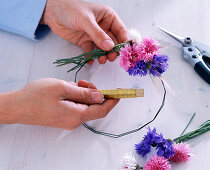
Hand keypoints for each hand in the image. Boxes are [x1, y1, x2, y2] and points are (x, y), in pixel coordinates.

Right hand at [0, 78, 118, 129]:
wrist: (17, 106)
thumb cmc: (38, 95)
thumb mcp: (63, 88)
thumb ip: (84, 93)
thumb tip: (100, 96)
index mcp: (77, 115)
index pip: (102, 110)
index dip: (112, 101)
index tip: (120, 93)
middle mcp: (74, 120)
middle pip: (93, 107)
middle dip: (94, 93)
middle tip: (84, 82)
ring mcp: (68, 120)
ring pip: (84, 105)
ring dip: (84, 93)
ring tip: (73, 84)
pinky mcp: (62, 117)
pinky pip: (76, 106)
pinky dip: (77, 97)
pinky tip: (68, 89)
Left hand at [41, 0, 127, 63]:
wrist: (52, 12)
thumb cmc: (70, 9)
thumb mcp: (86, 21)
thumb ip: (98, 34)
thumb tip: (110, 47)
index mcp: (108, 17)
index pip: (121, 30)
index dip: (124, 41)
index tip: (124, 52)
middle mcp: (103, 27)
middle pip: (113, 42)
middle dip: (113, 51)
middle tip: (111, 58)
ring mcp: (94, 35)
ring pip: (103, 48)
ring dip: (103, 55)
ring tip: (101, 60)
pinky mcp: (85, 42)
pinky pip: (91, 51)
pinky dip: (91, 57)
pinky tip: (90, 61)